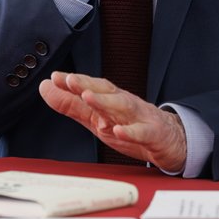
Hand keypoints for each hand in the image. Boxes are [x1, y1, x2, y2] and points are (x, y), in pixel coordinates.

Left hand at [39, 71, 186, 171]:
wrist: (171, 140)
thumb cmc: (133, 126)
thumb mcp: (97, 118)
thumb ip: (72, 104)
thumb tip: (47, 87)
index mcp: (111, 101)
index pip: (92, 87)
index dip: (74, 82)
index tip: (55, 77)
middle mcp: (125, 105)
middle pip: (106, 92)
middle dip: (87, 85)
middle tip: (69, 80)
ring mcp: (141, 118)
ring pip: (124, 107)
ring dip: (106, 101)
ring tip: (88, 97)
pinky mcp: (154, 135)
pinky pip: (142, 133)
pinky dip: (131, 132)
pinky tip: (118, 132)